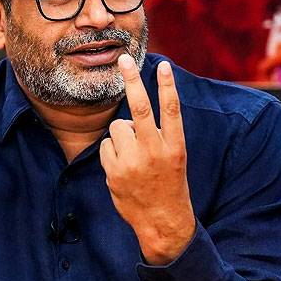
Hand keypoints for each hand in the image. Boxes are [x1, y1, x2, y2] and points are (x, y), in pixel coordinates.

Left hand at [100, 55, 195, 264]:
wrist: (162, 221)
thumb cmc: (169, 184)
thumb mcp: (175, 158)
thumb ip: (159, 135)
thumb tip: (133, 115)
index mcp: (175, 147)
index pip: (171, 111)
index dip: (167, 87)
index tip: (163, 66)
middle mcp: (155, 152)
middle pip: (141, 109)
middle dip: (131, 81)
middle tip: (123, 59)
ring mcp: (133, 162)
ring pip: (117, 128)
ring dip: (121, 135)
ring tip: (132, 156)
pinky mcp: (115, 172)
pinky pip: (106, 146)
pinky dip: (111, 152)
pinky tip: (122, 167)